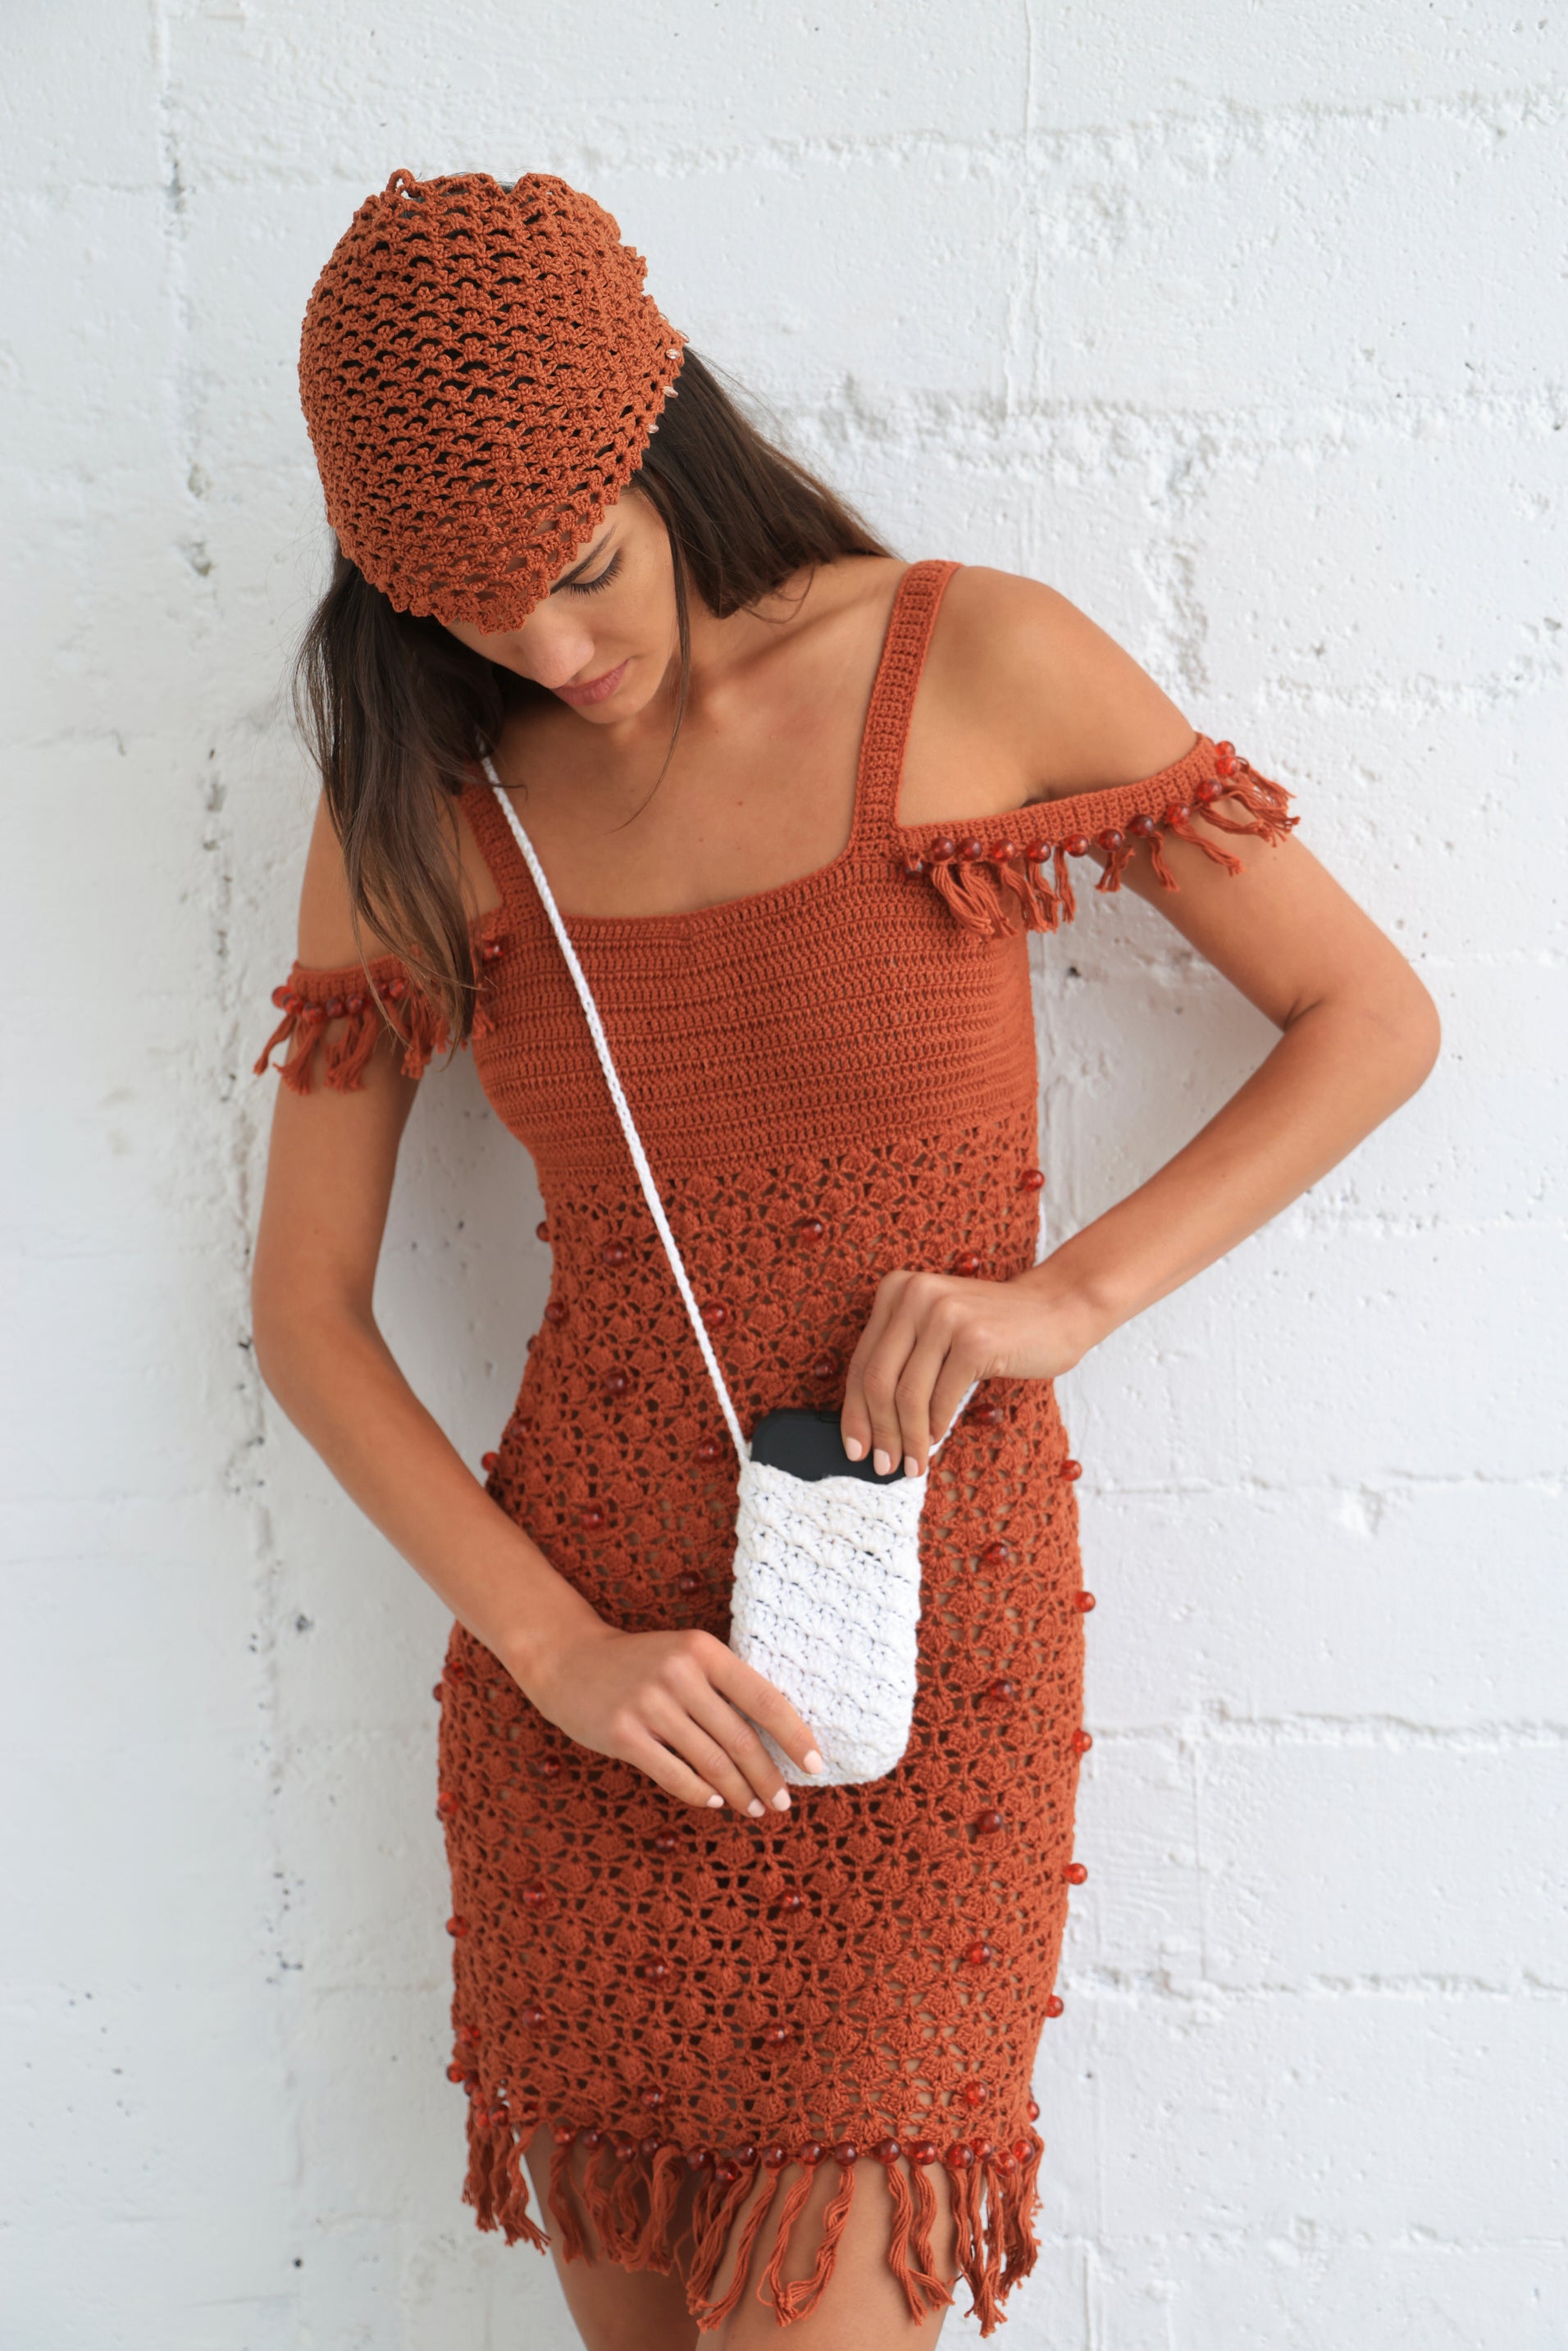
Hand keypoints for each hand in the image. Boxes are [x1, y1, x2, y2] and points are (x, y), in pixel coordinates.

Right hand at [519, 1616, 822, 1813]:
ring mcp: (649, 1704)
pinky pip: (674, 1775)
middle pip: (740, 1739)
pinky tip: (713, 1800)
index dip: (794, 1735)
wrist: (569, 1659)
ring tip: (754, 1808)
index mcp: (703, 1649)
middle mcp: (679, 1674)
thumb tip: (775, 1741)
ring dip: (739, 1793)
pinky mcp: (623, 1733)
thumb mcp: (684, 1657)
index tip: (816, 1765)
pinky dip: (699, 1793)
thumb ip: (722, 1688)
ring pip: (711, 1763)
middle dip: (768, 1777)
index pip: (763, 1697)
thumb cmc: (640, 1664)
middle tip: (784, 1803)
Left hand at [840, 1265, 1096, 1477]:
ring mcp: (945, 1315)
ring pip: (907, 1394)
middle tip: (882, 1465)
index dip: (854, 1412)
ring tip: (911, 1465)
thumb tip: (868, 1423)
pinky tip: (935, 1441)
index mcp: (895, 1289)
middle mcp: (915, 1295)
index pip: (861, 1361)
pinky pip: (941, 1398)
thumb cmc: (995, 1328)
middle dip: (878, 1431)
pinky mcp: (974, 1340)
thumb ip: (902, 1359)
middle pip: (877, 1380)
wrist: (1058, 1308)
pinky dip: (934, 1427)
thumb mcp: (937, 1328)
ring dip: (907, 1439)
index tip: (853, 1448)